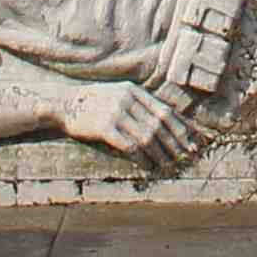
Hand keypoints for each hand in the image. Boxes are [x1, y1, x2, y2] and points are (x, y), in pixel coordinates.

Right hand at [61, 81, 197, 166]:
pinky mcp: (106, 128)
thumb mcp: (117, 93)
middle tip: (187, 154)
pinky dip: (143, 157)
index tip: (193, 139)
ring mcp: (117, 113)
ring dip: (161, 152)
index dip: (181, 126)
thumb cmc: (92, 101)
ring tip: (170, 164)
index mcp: (133, 91)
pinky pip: (130, 146)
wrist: (64, 103)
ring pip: (147, 136)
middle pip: (159, 124)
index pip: (164, 110)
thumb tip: (162, 118)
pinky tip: (149, 166)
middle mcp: (127, 100)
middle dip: (176, 141)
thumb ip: (138, 102)